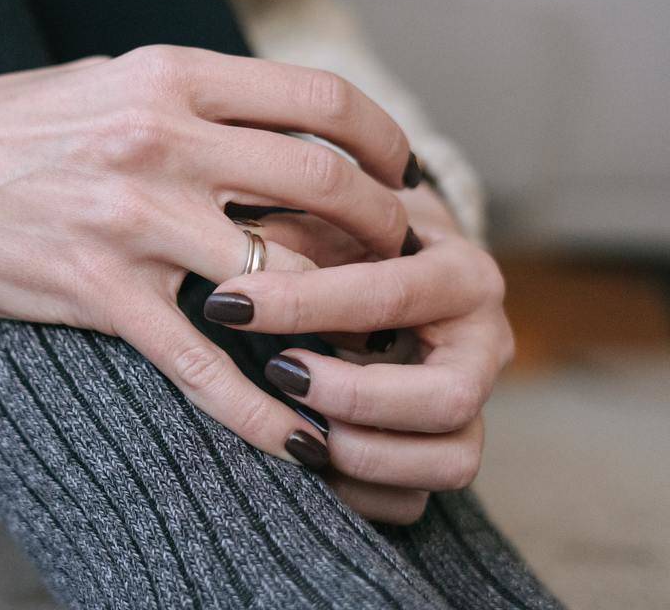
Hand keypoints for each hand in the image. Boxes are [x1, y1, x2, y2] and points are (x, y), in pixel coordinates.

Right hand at [0, 45, 421, 465]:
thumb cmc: (3, 125)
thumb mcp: (102, 79)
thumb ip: (189, 97)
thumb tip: (274, 122)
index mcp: (167, 76)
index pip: (318, 99)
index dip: (382, 140)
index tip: (400, 172)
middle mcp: (161, 139)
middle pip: (324, 183)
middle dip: (384, 228)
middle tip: (400, 258)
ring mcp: (133, 218)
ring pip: (284, 271)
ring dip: (342, 314)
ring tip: (366, 342)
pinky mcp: (100, 292)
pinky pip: (203, 363)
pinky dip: (263, 410)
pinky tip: (302, 442)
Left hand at [207, 188, 511, 522]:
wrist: (398, 263)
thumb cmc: (355, 237)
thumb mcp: (332, 218)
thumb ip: (296, 233)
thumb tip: (237, 245)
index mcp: (463, 274)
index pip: (390, 295)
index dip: (303, 303)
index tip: (230, 304)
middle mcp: (487, 344)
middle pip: (448, 398)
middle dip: (355, 397)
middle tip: (280, 371)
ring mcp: (477, 405)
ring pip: (448, 462)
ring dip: (361, 452)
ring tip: (296, 420)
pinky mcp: (448, 450)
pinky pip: (415, 499)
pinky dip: (357, 492)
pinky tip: (306, 456)